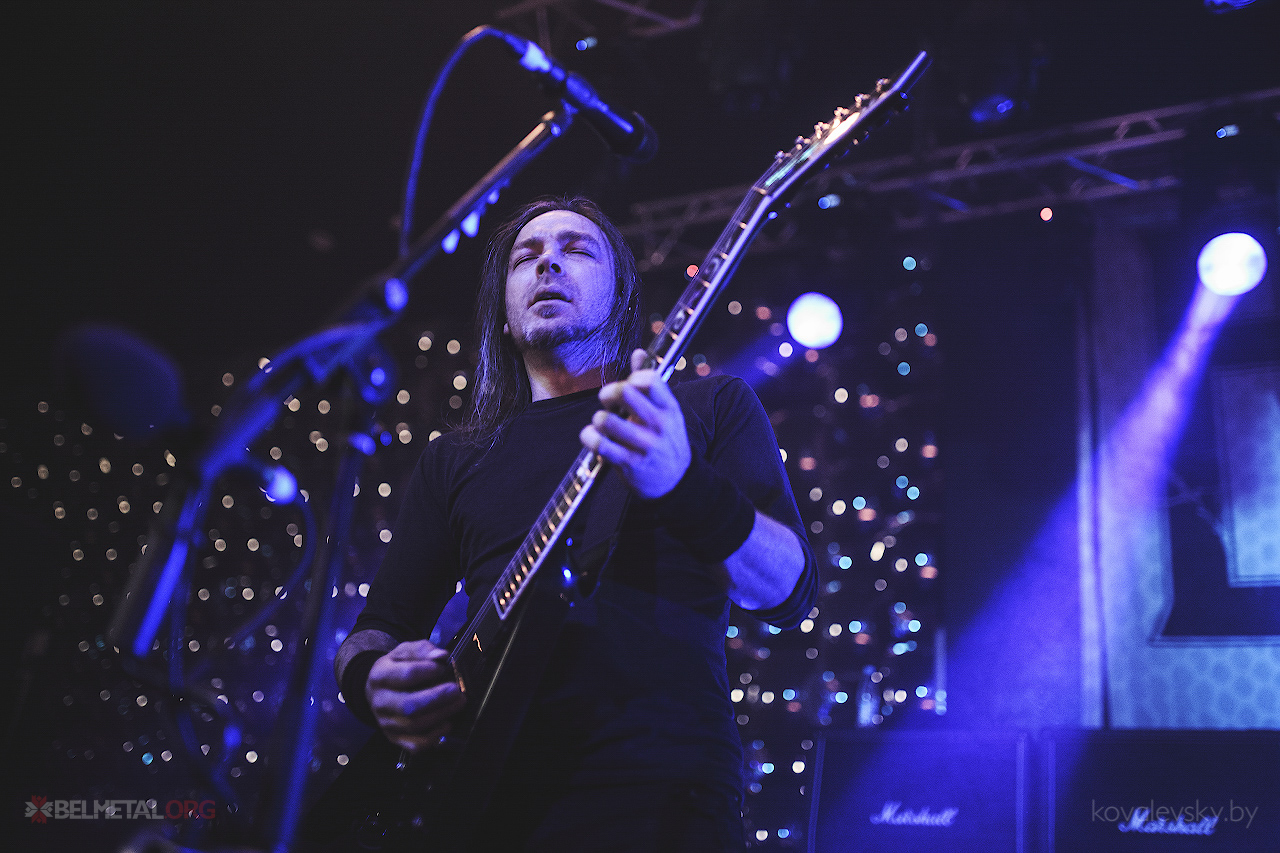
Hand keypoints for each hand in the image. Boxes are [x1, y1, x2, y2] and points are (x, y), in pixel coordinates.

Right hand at [366, 639, 465, 753]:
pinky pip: (416, 745)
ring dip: (441, 714)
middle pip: (409, 706)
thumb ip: (423, 650)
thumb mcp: (405, 651)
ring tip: (458, 703)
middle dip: (438, 698)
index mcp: (380, 676)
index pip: (406, 675)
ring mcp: (386, 723)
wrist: (377, 689)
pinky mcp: (394, 738)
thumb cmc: (396, 667)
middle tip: (456, 690)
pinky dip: (434, 737)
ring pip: (415, 725)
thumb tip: (441, 656)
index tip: (443, 667)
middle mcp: (380, 702)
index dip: (428, 671)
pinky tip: (446, 723)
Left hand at [579, 349, 690, 499]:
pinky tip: (592, 436)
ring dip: (598, 418)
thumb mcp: (666, 412)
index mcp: (669, 409)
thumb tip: (637, 352)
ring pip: (607, 420)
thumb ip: (650, 383)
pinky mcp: (629, 464)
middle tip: (607, 400)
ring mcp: (644, 446)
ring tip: (602, 422)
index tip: (626, 385)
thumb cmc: (665, 440)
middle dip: (608, 393)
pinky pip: (599, 444)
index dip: (632, 377)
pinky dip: (589, 437)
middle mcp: (659, 425)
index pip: (651, 380)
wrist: (676, 482)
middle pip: (625, 393)